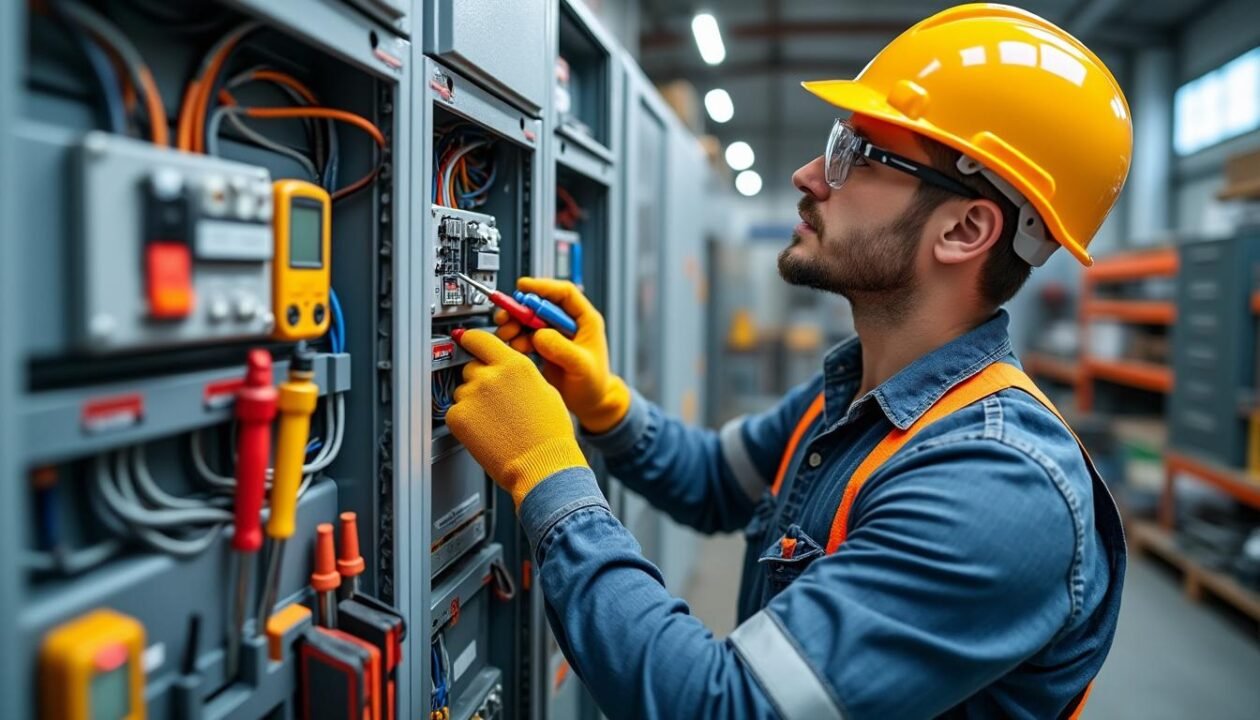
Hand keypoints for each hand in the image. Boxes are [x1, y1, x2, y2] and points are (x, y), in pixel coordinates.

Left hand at [446, 329, 589, 506]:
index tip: (467, 342)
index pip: (479, 338)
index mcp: (514, 364)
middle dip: (479, 379)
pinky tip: (485, 431)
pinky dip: (465, 421)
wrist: (542, 465)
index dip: (471, 341)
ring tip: (494, 421)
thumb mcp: (544, 389)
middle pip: (470, 367)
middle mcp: (490, 374)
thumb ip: (518, 373)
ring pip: (462, 390)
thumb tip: (505, 368)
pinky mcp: (458, 417)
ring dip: (472, 401)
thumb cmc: (548, 433)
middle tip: (495, 401)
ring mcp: (471, 395)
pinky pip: (455, 412)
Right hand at [494, 278, 629, 432]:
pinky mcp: (541, 346)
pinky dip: (514, 340)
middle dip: (520, 308)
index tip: (523, 287)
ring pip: (528, 319)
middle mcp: (566, 323)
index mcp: (585, 320)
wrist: (589, 403)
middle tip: (505, 317)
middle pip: (539, 304)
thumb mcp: (582, 366)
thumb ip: (561, 349)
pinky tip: (513, 348)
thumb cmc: (594, 384)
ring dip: (513, 325)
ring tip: (507, 336)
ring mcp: (553, 334)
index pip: (564, 293)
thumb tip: (539, 335)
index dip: (543, 286)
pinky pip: (523, 336)